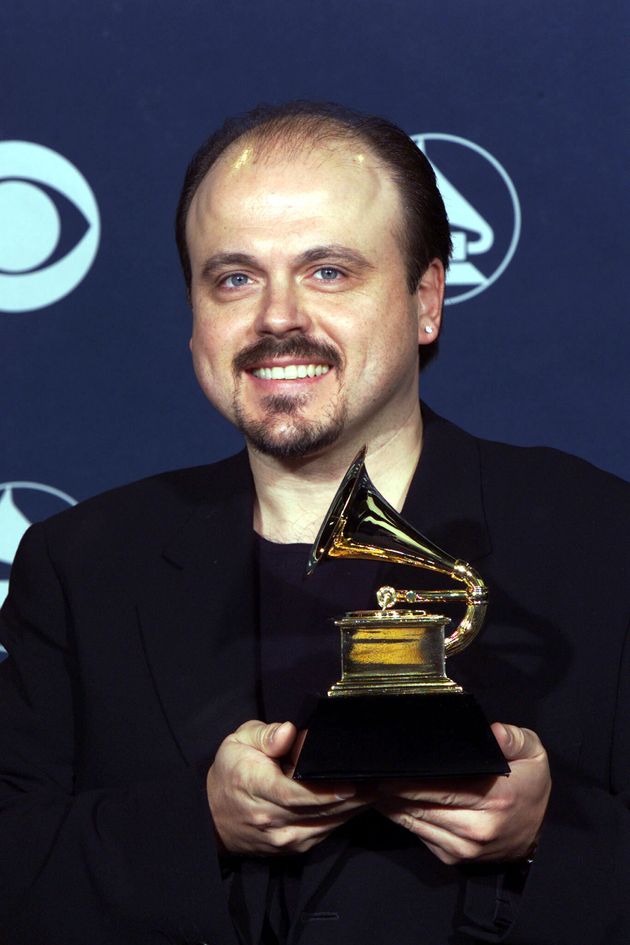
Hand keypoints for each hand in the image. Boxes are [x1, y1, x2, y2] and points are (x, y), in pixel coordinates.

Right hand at [206, 719, 368, 855]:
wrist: (213, 817)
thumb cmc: (231, 772)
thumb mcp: (239, 741)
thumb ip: (266, 735)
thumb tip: (289, 732)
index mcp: (254, 786)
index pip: (294, 793)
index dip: (324, 792)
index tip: (351, 784)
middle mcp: (269, 818)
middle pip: (318, 810)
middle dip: (353, 797)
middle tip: (381, 779)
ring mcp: (282, 838)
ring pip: (326, 824)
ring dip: (354, 809)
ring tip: (379, 788)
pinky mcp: (292, 848)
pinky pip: (324, 833)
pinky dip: (343, 818)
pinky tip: (358, 802)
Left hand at [374, 723, 550, 864]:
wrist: (538, 834)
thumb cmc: (529, 786)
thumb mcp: (532, 753)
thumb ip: (512, 738)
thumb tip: (493, 731)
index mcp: (494, 799)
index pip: (440, 787)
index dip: (408, 777)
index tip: (385, 764)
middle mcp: (476, 828)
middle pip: (419, 804)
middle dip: (391, 786)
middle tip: (368, 768)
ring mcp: (462, 847)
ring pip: (413, 820)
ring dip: (389, 802)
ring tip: (369, 781)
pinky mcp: (451, 858)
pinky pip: (417, 833)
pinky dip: (400, 816)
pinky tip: (387, 798)